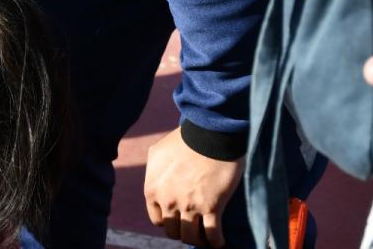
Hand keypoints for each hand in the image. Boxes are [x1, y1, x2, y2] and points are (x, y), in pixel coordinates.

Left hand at [143, 127, 242, 246]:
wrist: (209, 134)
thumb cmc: (184, 140)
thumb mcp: (157, 153)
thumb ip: (153, 170)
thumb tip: (156, 179)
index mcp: (153, 190)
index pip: (157, 221)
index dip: (169, 222)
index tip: (178, 220)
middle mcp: (168, 201)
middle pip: (173, 232)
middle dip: (183, 231)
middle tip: (193, 228)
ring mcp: (189, 206)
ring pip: (191, 237)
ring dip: (199, 240)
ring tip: (206, 237)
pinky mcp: (211, 207)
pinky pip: (213, 235)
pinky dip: (216, 242)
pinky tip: (219, 242)